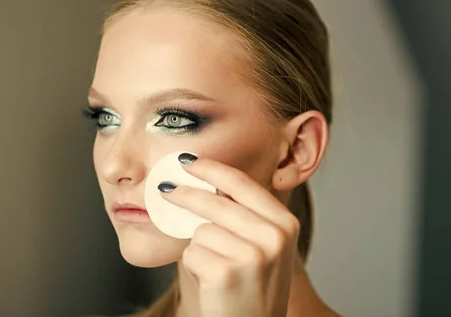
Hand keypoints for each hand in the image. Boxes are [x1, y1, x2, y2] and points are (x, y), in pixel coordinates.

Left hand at [162, 155, 299, 316]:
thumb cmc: (254, 288)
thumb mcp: (264, 247)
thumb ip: (244, 215)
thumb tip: (205, 180)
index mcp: (285, 224)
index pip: (241, 183)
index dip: (211, 169)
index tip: (189, 161)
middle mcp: (274, 237)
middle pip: (215, 202)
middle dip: (185, 194)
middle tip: (165, 189)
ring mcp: (252, 255)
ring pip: (202, 230)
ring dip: (199, 247)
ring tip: (217, 268)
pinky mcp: (226, 273)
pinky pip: (192, 253)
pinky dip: (194, 266)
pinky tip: (211, 283)